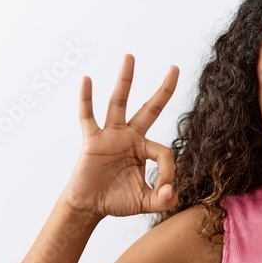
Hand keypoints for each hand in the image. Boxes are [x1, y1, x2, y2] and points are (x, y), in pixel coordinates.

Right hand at [61, 54, 179, 218]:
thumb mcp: (145, 203)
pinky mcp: (92, 139)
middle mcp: (130, 136)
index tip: (163, 190)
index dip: (168, 171)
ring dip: (125, 80)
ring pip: (119, 102)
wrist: (90, 206)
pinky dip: (86, 99)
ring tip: (130, 57)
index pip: (164, 152)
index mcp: (145, 149)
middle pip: (150, 108)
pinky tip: (87, 80)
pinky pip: (88, 116)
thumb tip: (171, 191)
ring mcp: (111, 135)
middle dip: (164, 90)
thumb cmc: (117, 200)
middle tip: (175, 67)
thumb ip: (162, 200)